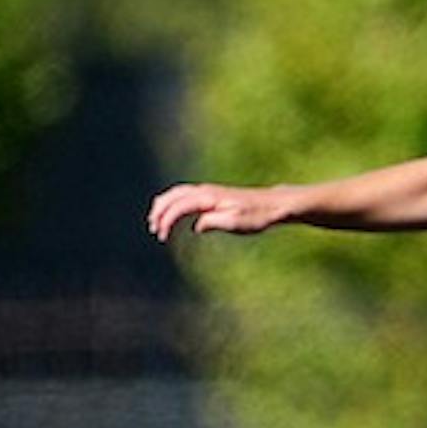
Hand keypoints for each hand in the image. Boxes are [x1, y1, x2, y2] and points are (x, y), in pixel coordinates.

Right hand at [147, 183, 298, 240]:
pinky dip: (174, 202)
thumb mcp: (236, 223)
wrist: (273, 205)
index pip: (179, 206)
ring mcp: (210, 191)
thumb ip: (213, 222)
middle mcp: (207, 191)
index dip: (167, 220)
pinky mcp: (214, 195)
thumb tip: (196, 226)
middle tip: (153, 229)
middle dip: (160, 211)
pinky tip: (174, 215)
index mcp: (210, 198)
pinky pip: (187, 195)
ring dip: (165, 205)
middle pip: (174, 195)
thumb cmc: (256, 215)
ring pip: (178, 193)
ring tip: (156, 221)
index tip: (162, 236)